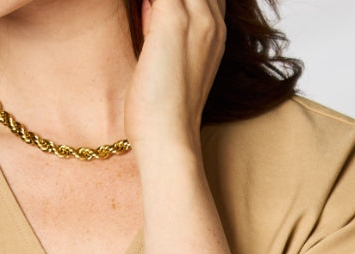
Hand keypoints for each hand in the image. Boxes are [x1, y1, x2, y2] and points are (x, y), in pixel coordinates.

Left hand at [124, 0, 226, 155]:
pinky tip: (138, 7)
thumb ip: (163, 29)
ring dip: (155, 1)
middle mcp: (212, 20)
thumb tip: (146, 7)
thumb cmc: (162, 109)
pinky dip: (146, 0)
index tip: (153, 9)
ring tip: (145, 13)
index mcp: (215, 31)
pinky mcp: (173, 20)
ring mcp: (196, 17)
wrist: (168, 138)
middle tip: (147, 10)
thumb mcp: (168, 60)